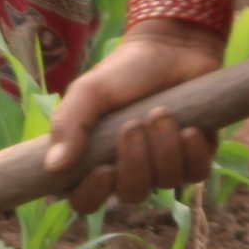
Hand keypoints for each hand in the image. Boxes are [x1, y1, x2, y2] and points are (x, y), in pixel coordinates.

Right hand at [43, 22, 223, 211]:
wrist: (172, 48)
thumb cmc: (124, 71)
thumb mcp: (89, 90)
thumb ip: (68, 124)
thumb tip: (53, 166)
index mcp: (95, 158)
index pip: (85, 200)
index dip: (93, 195)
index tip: (104, 170)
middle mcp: (129, 169)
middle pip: (131, 194)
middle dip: (135, 162)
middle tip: (134, 125)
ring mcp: (163, 166)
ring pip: (165, 182)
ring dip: (165, 147)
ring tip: (161, 112)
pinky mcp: (195, 158)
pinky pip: (195, 173)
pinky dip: (192, 151)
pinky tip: (190, 128)